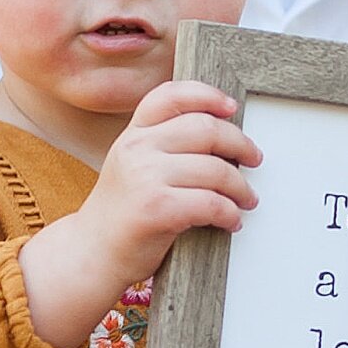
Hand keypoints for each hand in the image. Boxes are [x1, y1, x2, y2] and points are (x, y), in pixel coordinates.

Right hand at [83, 79, 262, 275]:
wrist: (93, 252)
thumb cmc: (123, 211)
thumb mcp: (134, 164)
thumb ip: (164, 143)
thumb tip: (222, 133)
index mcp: (133, 133)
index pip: (172, 95)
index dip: (207, 95)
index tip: (231, 108)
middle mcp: (137, 148)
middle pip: (206, 128)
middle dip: (240, 144)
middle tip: (254, 159)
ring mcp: (145, 177)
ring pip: (215, 169)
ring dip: (241, 187)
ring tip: (247, 199)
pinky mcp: (156, 208)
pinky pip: (211, 203)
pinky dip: (230, 213)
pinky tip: (231, 220)